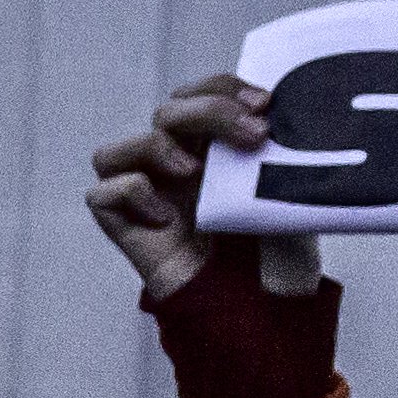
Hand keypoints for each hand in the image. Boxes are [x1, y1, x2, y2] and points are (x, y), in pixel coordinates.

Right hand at [86, 72, 320, 307]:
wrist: (258, 310)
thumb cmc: (276, 255)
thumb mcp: (292, 192)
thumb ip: (282, 153)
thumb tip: (291, 112)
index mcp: (215, 149)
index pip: (203, 93)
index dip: (225, 87)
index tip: (264, 105)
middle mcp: (178, 166)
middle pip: (166, 110)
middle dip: (209, 112)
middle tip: (252, 136)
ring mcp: (147, 195)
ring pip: (119, 147)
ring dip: (157, 147)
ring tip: (195, 174)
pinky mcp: (122, 225)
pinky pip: (104, 193)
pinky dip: (134, 195)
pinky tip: (167, 219)